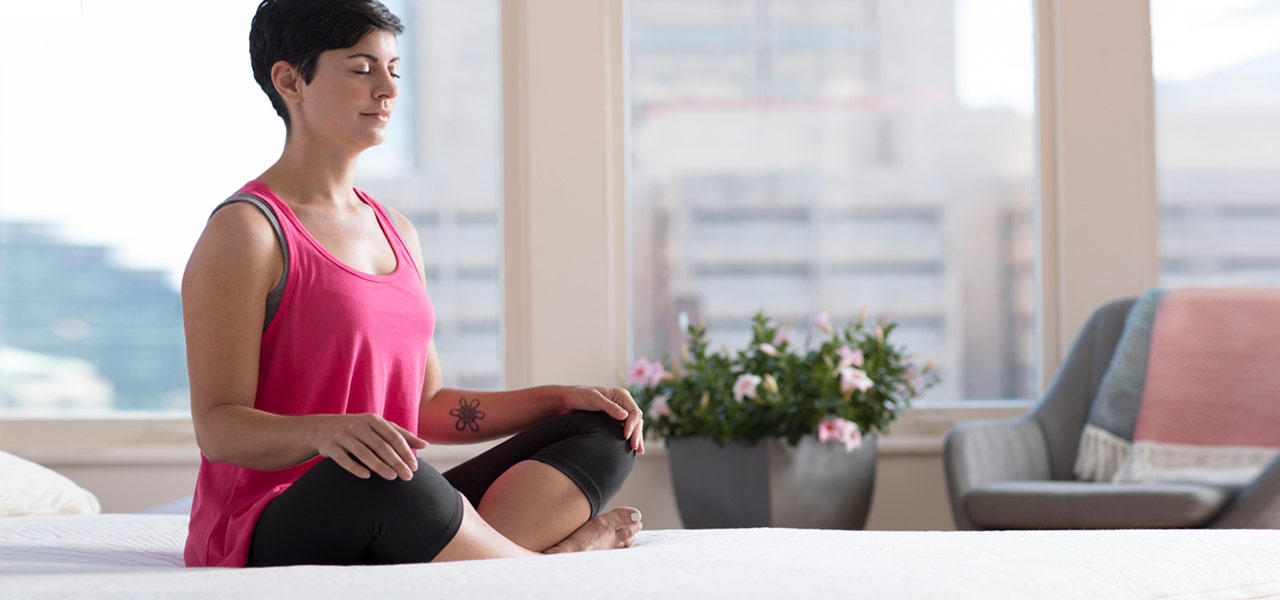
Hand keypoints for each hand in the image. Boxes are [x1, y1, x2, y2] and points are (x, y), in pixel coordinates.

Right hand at [312, 413, 428, 479]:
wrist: (322, 428)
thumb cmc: (358, 429)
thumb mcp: (378, 427)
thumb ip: (401, 435)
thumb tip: (425, 445)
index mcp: (373, 420)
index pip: (393, 436)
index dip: (405, 451)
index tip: (415, 466)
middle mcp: (358, 425)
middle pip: (380, 445)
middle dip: (396, 461)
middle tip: (408, 476)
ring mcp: (343, 435)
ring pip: (363, 452)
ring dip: (378, 465)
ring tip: (392, 477)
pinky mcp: (330, 446)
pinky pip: (343, 458)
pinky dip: (354, 467)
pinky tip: (366, 476)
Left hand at [563, 386, 645, 453]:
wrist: (567, 401)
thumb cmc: (579, 396)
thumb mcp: (594, 399)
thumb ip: (610, 407)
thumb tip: (625, 416)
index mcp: (621, 395)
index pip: (634, 412)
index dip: (632, 425)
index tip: (626, 436)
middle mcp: (622, 403)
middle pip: (636, 420)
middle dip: (637, 434)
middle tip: (634, 447)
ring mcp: (619, 412)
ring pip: (633, 425)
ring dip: (636, 437)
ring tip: (638, 451)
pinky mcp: (613, 420)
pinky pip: (625, 429)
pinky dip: (630, 437)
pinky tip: (632, 447)